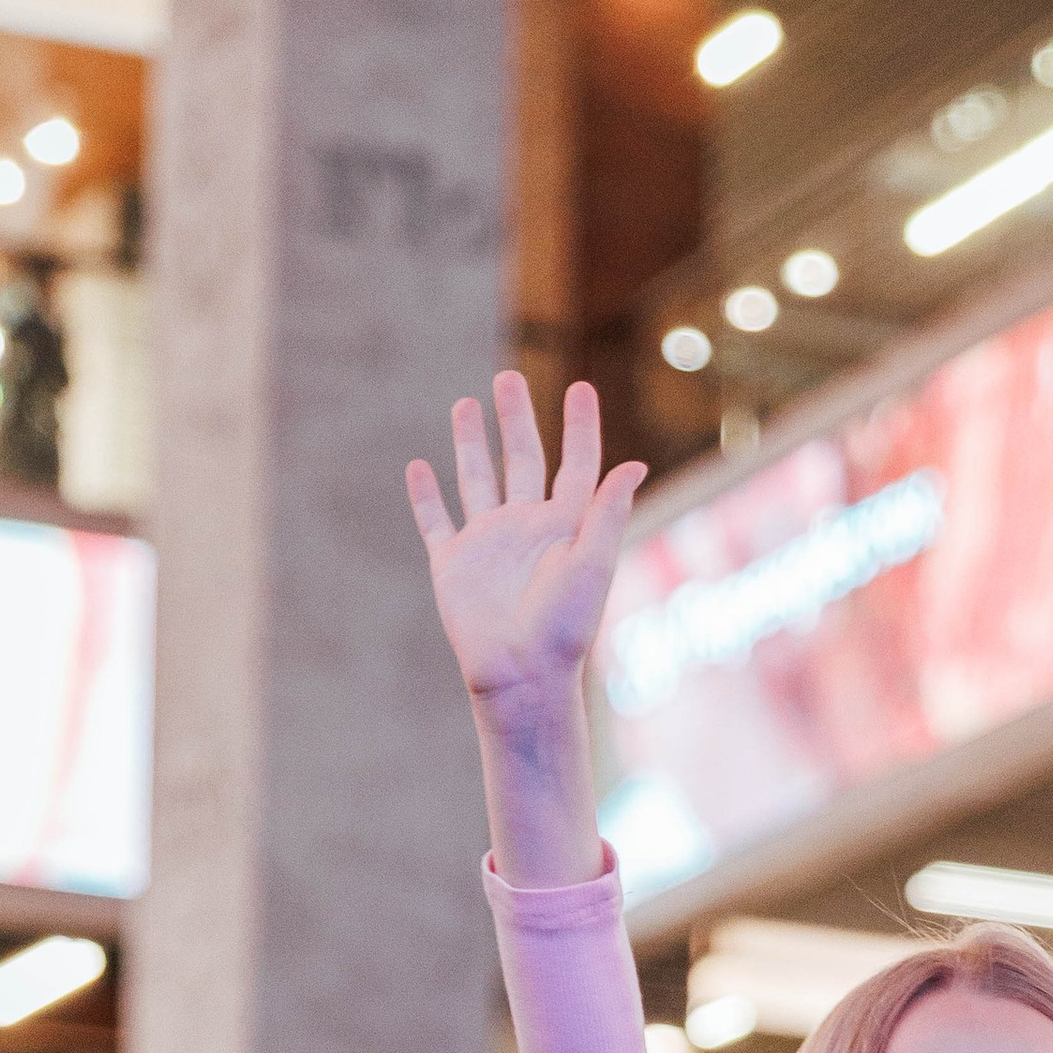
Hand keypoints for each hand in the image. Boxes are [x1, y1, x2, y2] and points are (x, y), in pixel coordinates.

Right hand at [406, 371, 645, 722]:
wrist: (520, 674)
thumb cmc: (564, 626)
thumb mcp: (593, 564)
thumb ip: (608, 512)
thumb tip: (635, 464)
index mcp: (564, 526)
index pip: (574, 464)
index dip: (580, 427)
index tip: (581, 388)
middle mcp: (525, 528)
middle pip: (521, 459)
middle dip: (515, 418)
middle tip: (508, 378)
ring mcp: (487, 544)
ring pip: (476, 479)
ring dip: (470, 443)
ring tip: (465, 404)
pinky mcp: (453, 565)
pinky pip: (436, 521)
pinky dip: (425, 496)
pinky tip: (418, 467)